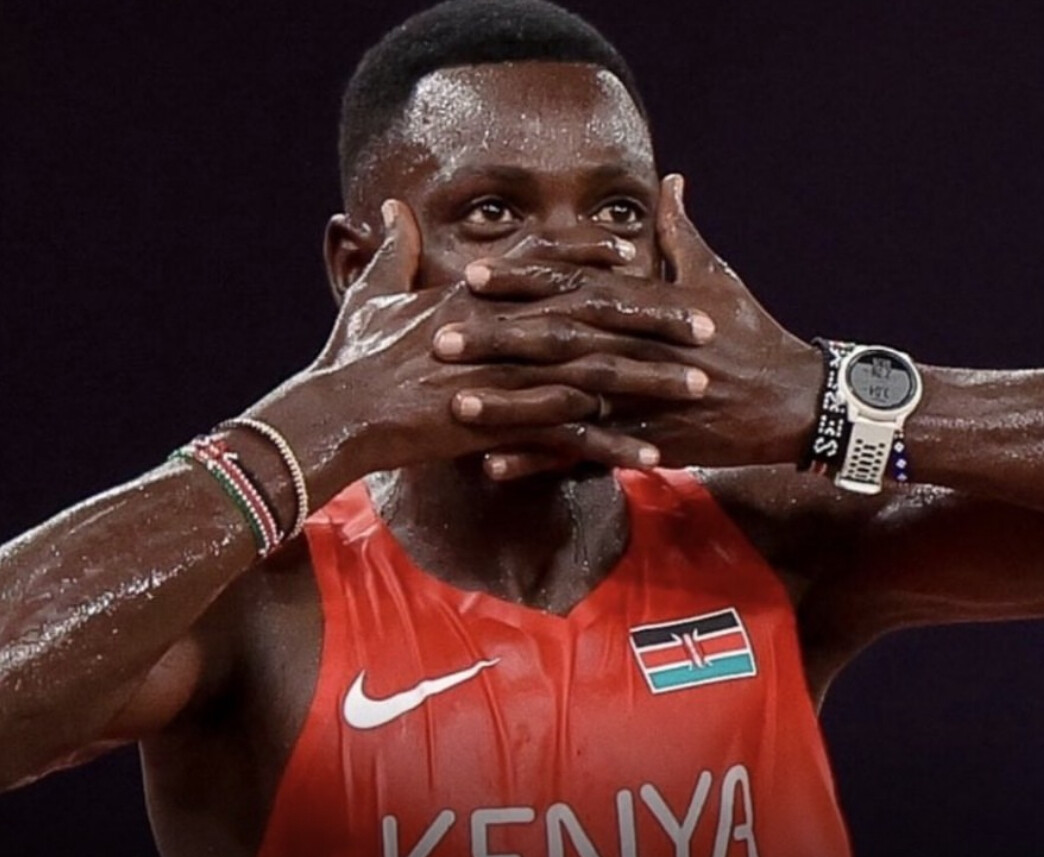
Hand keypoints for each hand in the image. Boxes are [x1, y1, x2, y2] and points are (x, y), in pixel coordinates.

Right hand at [260, 202, 703, 499]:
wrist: (336, 413)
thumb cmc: (349, 358)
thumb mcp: (371, 294)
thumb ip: (393, 253)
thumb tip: (390, 210)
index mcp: (481, 296)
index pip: (552, 266)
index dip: (597, 259)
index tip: (640, 253)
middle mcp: (504, 327)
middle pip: (596, 315)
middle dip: (655, 319)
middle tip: (707, 325)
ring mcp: (507, 375)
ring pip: (596, 372)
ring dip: (651, 381)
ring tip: (699, 388)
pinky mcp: (502, 423)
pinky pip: (569, 436)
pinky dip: (611, 447)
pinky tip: (652, 458)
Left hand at [457, 176, 823, 479]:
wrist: (793, 402)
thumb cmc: (753, 335)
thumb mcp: (717, 278)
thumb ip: (680, 233)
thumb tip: (671, 182)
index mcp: (645, 303)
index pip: (572, 284)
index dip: (521, 279)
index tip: (473, 274)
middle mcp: (635, 348)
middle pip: (555, 340)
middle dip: (496, 339)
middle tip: (439, 336)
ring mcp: (639, 398)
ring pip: (562, 399)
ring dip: (506, 403)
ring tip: (454, 404)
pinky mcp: (645, 442)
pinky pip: (583, 454)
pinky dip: (540, 462)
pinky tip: (495, 466)